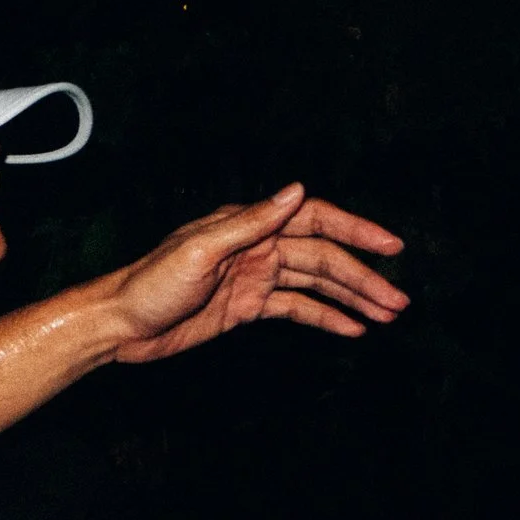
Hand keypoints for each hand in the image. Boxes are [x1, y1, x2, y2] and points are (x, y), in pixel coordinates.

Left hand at [97, 185, 405, 365]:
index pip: (313, 219)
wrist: (119, 325)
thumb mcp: (199, 250)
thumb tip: (295, 191)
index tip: (391, 246)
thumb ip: (250, 222)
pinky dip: (325, 317)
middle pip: (323, 257)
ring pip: (315, 284)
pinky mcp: (245, 307)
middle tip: (399, 300)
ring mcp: (253, 277)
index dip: (355, 229)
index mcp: (246, 225)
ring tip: (387, 315)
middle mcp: (255, 246)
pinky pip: (295, 309)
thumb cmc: (149, 283)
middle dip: (363, 277)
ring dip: (352, 298)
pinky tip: (352, 329)